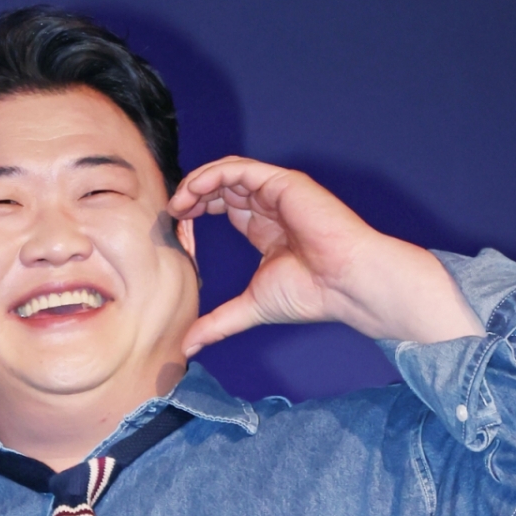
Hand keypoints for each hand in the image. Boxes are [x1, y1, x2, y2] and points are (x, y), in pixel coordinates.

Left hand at [169, 159, 482, 352]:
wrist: (344, 284)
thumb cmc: (308, 295)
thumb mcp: (249, 308)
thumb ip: (217, 324)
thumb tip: (187, 347)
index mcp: (265, 229)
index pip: (225, 207)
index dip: (197, 212)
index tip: (176, 228)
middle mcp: (270, 207)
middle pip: (223, 188)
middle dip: (193, 196)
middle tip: (171, 213)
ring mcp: (277, 192)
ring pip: (228, 173)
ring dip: (198, 183)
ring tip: (178, 203)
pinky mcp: (283, 183)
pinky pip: (241, 169)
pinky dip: (214, 175)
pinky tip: (194, 191)